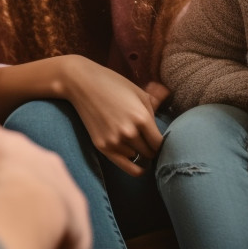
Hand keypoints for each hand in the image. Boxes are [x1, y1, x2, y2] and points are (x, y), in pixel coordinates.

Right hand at [61, 56, 163, 176]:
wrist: (81, 83)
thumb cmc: (113, 84)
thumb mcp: (139, 93)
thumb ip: (154, 111)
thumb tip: (166, 128)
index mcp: (141, 118)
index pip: (160, 143)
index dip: (164, 144)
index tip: (163, 142)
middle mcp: (129, 132)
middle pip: (150, 153)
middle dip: (153, 149)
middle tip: (152, 144)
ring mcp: (114, 141)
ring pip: (138, 158)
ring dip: (140, 153)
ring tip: (139, 144)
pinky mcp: (102, 146)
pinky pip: (125, 165)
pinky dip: (133, 163)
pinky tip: (138, 163)